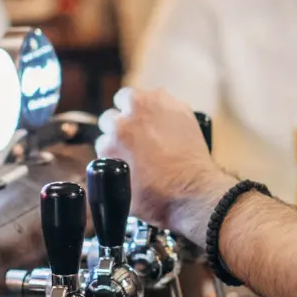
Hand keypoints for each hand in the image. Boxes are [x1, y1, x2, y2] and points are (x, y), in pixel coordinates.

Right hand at [96, 88, 234, 244]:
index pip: (102, 140)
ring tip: (143, 125)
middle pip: (111, 116)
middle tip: (130, 142)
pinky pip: (159, 98)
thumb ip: (105, 180)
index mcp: (115, 138)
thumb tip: (100, 178)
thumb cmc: (159, 198)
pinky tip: (164, 123)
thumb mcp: (121, 194)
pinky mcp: (178, 107)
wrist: (195, 193)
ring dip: (133, 110)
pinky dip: (158, 108)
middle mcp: (131, 117)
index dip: (110, 150)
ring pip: (132, 98)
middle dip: (117, 129)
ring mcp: (155, 107)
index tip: (119, 157)